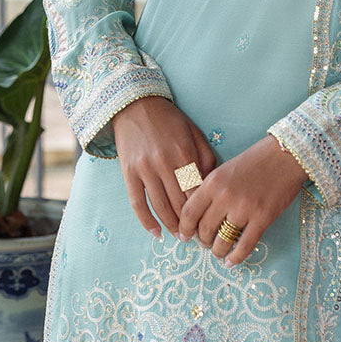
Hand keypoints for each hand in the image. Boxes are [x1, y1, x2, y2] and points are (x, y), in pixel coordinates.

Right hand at [111, 96, 216, 237]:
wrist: (135, 105)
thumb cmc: (169, 119)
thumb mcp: (193, 132)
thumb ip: (205, 158)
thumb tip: (212, 185)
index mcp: (184, 153)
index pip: (198, 191)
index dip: (205, 210)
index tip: (212, 222)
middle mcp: (164, 163)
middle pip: (180, 202)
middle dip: (191, 223)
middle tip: (199, 236)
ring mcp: (144, 169)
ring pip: (160, 206)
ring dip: (172, 226)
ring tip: (181, 236)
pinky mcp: (128, 173)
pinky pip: (137, 203)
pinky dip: (146, 221)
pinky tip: (156, 233)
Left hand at [178, 135, 307, 267]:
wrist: (285, 155)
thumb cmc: (255, 160)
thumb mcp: (225, 169)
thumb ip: (211, 190)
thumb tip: (199, 215)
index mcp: (213, 182)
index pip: (189, 212)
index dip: (185, 228)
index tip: (185, 236)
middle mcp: (225, 196)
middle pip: (204, 229)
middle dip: (203, 241)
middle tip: (205, 244)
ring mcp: (244, 209)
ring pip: (222, 241)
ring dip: (218, 251)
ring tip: (219, 252)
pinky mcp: (262, 218)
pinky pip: (245, 246)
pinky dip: (236, 257)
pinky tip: (232, 262)